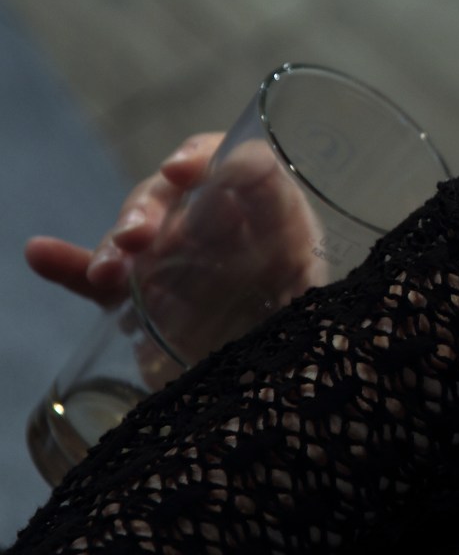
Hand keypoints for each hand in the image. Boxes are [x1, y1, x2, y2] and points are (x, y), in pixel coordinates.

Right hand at [26, 132, 326, 376]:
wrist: (296, 396)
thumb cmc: (316, 343)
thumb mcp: (321, 310)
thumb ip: (307, 290)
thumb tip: (299, 284)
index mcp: (279, 221)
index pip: (240, 165)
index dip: (208, 158)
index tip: (183, 174)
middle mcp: (228, 230)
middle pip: (178, 194)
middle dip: (151, 206)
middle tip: (137, 236)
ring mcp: (183, 261)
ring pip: (141, 233)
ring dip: (116, 243)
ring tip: (107, 273)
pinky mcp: (147, 299)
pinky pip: (104, 277)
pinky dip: (70, 265)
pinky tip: (40, 254)